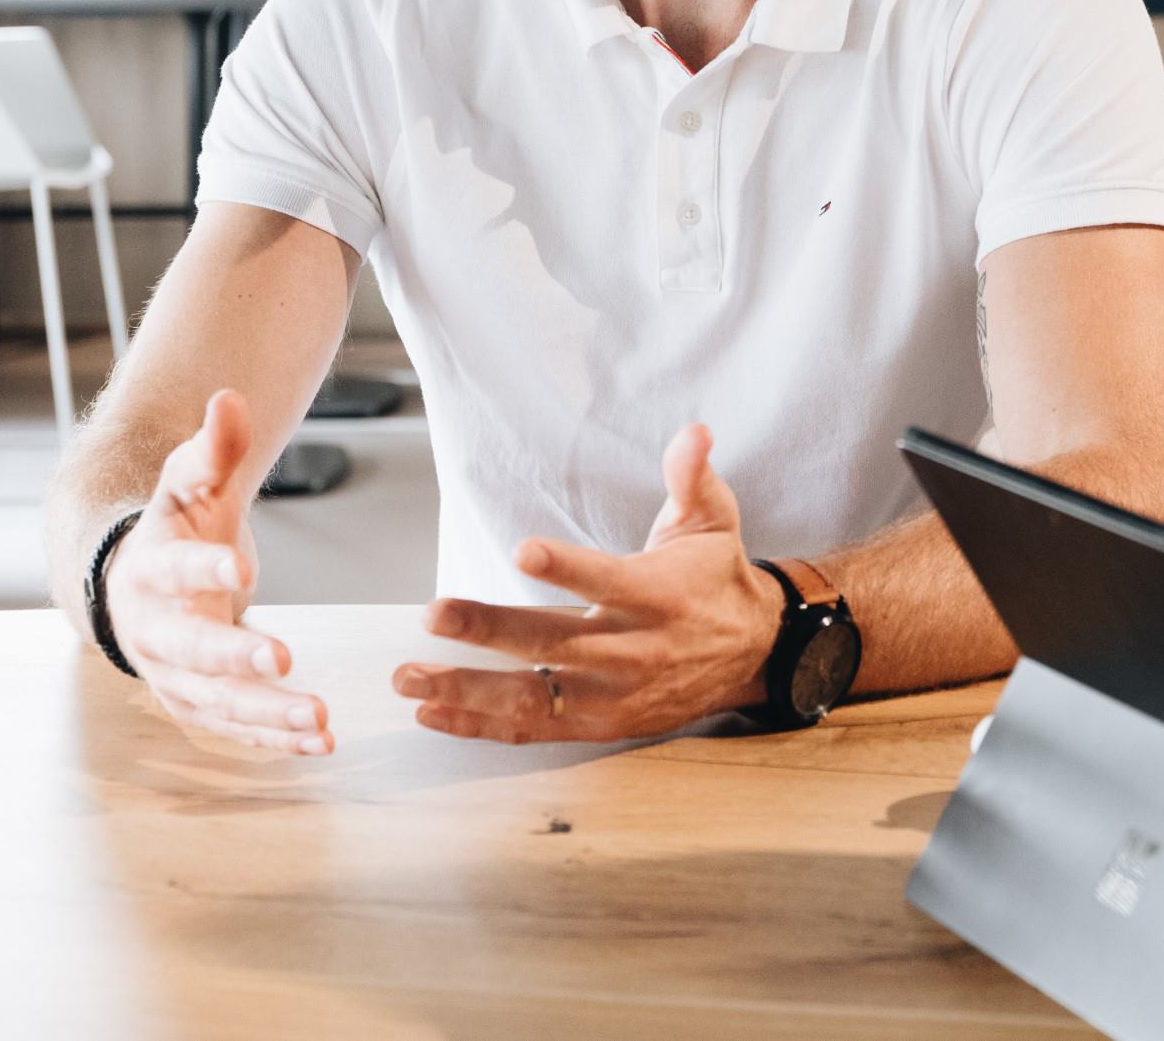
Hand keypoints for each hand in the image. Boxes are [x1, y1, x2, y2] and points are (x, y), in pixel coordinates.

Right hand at [103, 390, 332, 755]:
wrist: (132, 587)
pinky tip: (321, 742)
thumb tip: (229, 399)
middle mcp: (153, 630)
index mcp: (149, 570)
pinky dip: (274, 739)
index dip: (203, 569)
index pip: (173, 569)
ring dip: (266, 712)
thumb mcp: (191, 486)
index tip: (240, 568)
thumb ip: (212, 449)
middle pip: (189, 649)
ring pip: (215, 701)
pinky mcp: (195, 705)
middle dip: (233, 656)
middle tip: (281, 657)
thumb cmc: (173, 531)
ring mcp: (172, 675)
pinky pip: (233, 728)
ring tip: (319, 717)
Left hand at [394, 423, 785, 743]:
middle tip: (434, 615)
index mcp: (659, 596)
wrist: (752, 653)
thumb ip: (693, 477)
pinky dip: (482, 726)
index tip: (521, 551)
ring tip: (410, 678)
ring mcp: (615, 695)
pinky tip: (433, 714)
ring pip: (535, 699)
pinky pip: (535, 730)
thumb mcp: (714, 520)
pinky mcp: (602, 724)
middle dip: (489, 631)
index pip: (607, 581)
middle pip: (554, 643)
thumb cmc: (716, 577)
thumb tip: (695, 432)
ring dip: (468, 690)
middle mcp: (634, 651)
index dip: (566, 569)